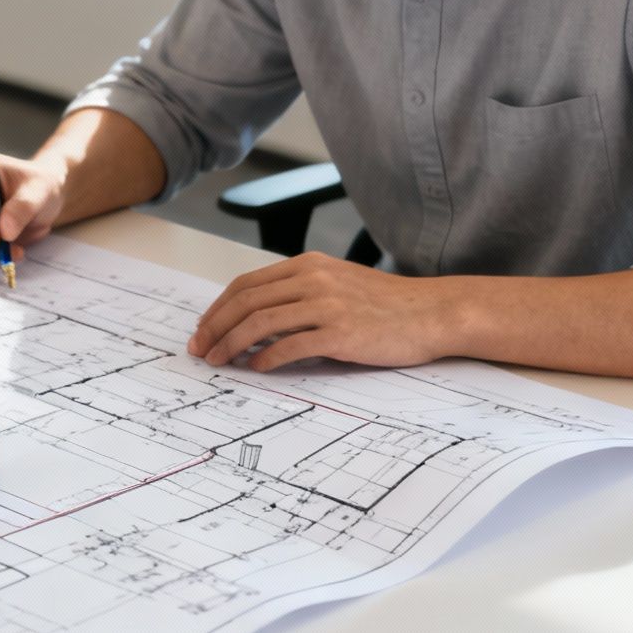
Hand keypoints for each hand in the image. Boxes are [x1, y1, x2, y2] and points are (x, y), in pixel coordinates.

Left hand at [187, 252, 461, 371]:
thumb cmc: (387, 304)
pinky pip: (290, 345)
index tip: (203, 328)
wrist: (433, 312)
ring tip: (218, 361)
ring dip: (231, 344)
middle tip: (199, 349)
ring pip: (260, 323)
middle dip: (215, 327)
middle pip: (246, 302)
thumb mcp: (338, 283)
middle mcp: (314, 279)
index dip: (218, 307)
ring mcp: (327, 305)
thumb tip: (258, 318)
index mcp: (308, 265)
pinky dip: (266, 357)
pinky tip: (255, 367)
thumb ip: (300, 292)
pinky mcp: (340, 332)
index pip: (247, 284)